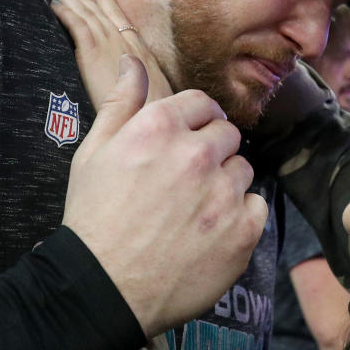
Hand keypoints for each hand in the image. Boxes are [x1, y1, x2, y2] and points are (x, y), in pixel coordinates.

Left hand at [51, 0, 171, 106]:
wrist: (149, 114)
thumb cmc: (154, 110)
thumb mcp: (157, 90)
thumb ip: (143, 80)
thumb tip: (136, 83)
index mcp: (140, 50)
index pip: (120, 17)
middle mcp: (125, 41)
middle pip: (101, 12)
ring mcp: (110, 45)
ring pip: (87, 15)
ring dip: (71, 0)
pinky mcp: (93, 54)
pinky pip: (77, 26)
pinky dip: (66, 13)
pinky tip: (55, 6)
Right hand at [63, 56, 267, 337]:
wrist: (103, 287)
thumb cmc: (94, 218)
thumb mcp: (93, 152)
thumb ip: (122, 103)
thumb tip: (133, 62)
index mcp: (160, 127)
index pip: (202, 103)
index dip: (194, 121)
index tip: (186, 140)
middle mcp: (197, 153)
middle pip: (227, 135)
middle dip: (211, 152)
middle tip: (186, 181)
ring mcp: (224, 193)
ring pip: (243, 170)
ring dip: (225, 184)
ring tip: (194, 210)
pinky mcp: (243, 231)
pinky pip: (256, 207)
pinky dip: (239, 217)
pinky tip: (210, 232)